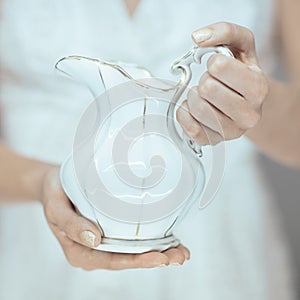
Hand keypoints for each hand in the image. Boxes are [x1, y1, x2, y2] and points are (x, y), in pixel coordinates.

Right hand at [41, 166, 189, 269]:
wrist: (54, 184)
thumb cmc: (55, 194)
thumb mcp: (56, 207)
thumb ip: (71, 224)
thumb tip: (95, 238)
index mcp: (80, 252)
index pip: (113, 260)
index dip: (138, 261)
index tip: (160, 257)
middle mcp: (94, 251)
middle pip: (128, 258)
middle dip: (156, 259)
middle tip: (180, 256)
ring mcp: (104, 242)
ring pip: (133, 251)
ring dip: (159, 252)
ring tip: (181, 251)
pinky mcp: (111, 230)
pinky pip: (132, 239)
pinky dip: (152, 241)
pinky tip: (169, 241)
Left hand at [177, 22, 268, 144]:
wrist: (247, 103)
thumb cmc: (241, 75)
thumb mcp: (241, 46)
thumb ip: (224, 32)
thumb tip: (198, 38)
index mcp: (258, 88)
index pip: (218, 66)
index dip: (213, 63)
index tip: (220, 69)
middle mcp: (248, 114)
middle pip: (206, 88)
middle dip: (204, 80)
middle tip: (213, 84)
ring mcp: (231, 131)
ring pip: (196, 107)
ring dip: (194, 96)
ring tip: (205, 97)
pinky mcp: (213, 141)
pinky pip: (187, 125)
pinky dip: (185, 112)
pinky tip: (195, 109)